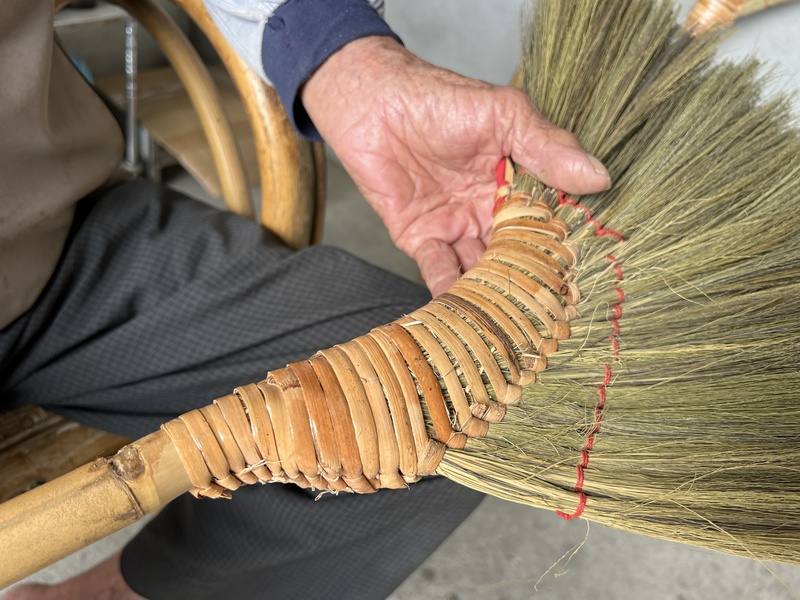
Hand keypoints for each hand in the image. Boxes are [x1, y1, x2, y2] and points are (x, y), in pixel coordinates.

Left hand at [302, 36, 610, 295]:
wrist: (373, 103)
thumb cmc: (439, 99)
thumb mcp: (505, 115)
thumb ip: (547, 146)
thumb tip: (598, 177)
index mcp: (516, 182)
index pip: (547, 220)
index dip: (563, 245)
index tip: (584, 274)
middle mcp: (489, 210)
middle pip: (516, 253)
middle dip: (531, 278)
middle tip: (552, 309)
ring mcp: (456, 226)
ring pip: (480, 268)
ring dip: (493, 290)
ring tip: (513, 317)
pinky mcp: (420, 238)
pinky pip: (439, 270)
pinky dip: (451, 290)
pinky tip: (466, 307)